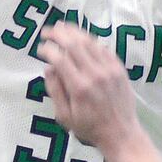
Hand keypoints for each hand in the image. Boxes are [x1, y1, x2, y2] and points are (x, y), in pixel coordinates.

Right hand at [36, 22, 140, 155]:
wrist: (121, 133)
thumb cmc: (89, 127)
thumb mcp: (64, 117)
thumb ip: (55, 91)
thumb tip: (48, 68)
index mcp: (79, 88)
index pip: (60, 59)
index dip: (47, 49)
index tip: (40, 49)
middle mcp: (95, 74)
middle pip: (74, 44)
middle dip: (58, 34)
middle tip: (47, 31)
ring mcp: (109, 69)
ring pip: (90, 42)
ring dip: (74, 32)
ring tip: (61, 27)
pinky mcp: (119, 69)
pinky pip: (103, 48)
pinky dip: (90, 41)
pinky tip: (82, 39)